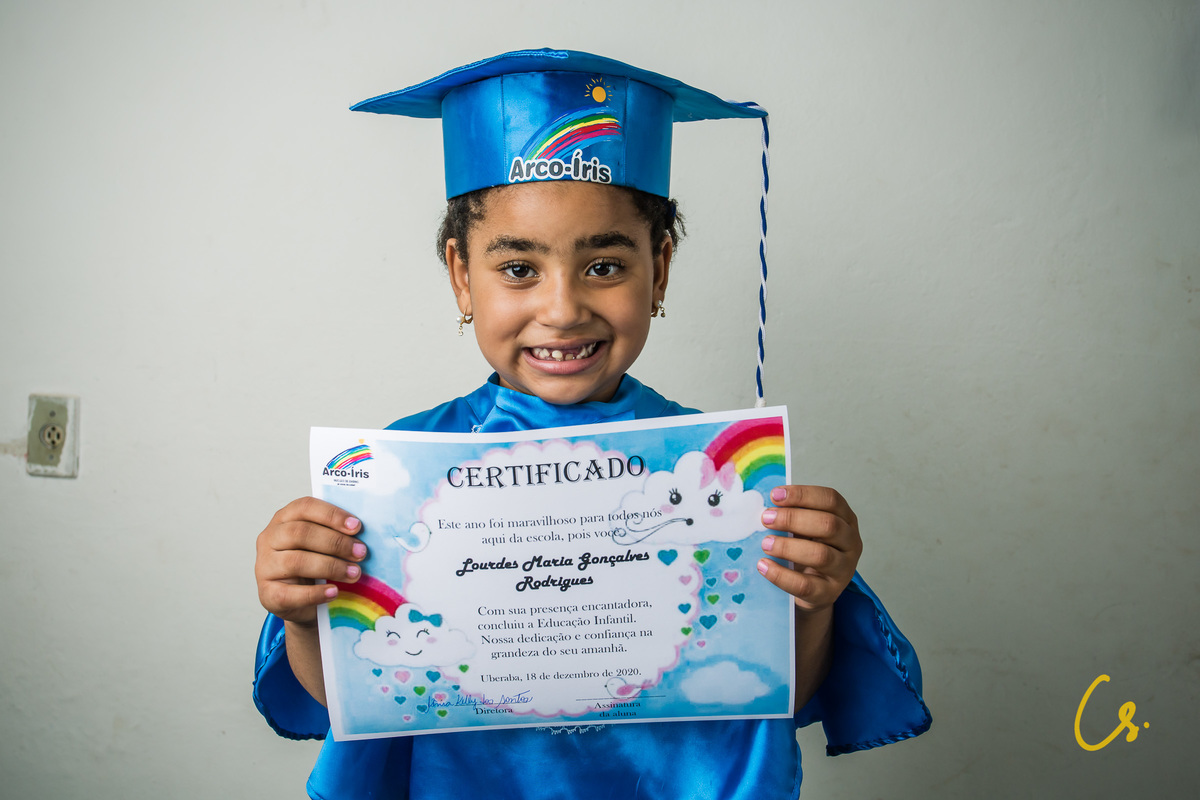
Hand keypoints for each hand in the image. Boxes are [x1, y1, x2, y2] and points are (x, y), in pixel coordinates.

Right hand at [255, 496, 366, 624]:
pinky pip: (291, 593)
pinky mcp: (267, 594)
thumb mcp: (322, 545)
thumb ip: (334, 534)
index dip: (332, 515)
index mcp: (284, 519)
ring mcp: (265, 567)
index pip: (305, 507)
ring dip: (331, 566)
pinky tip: (334, 592)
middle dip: (335, 542)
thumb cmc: (314, 566)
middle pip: (301, 533)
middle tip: (361, 553)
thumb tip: (362, 534)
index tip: (357, 526)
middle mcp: (269, 539)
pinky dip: (316, 593)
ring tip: (354, 573)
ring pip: (297, 561)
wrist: (300, 602)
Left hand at [756, 485, 861, 612]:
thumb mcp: (805, 529)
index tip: (775, 495)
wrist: (813, 590)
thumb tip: (765, 507)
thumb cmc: (806, 549)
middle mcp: (851, 542)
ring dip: (788, 547)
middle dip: (793, 518)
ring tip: (765, 544)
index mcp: (846, 519)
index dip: (803, 495)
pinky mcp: (829, 593)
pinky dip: (781, 575)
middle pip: (828, 524)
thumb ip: (792, 516)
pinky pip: (805, 585)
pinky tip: (764, 566)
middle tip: (766, 519)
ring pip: (820, 555)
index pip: (831, 499)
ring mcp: (844, 569)